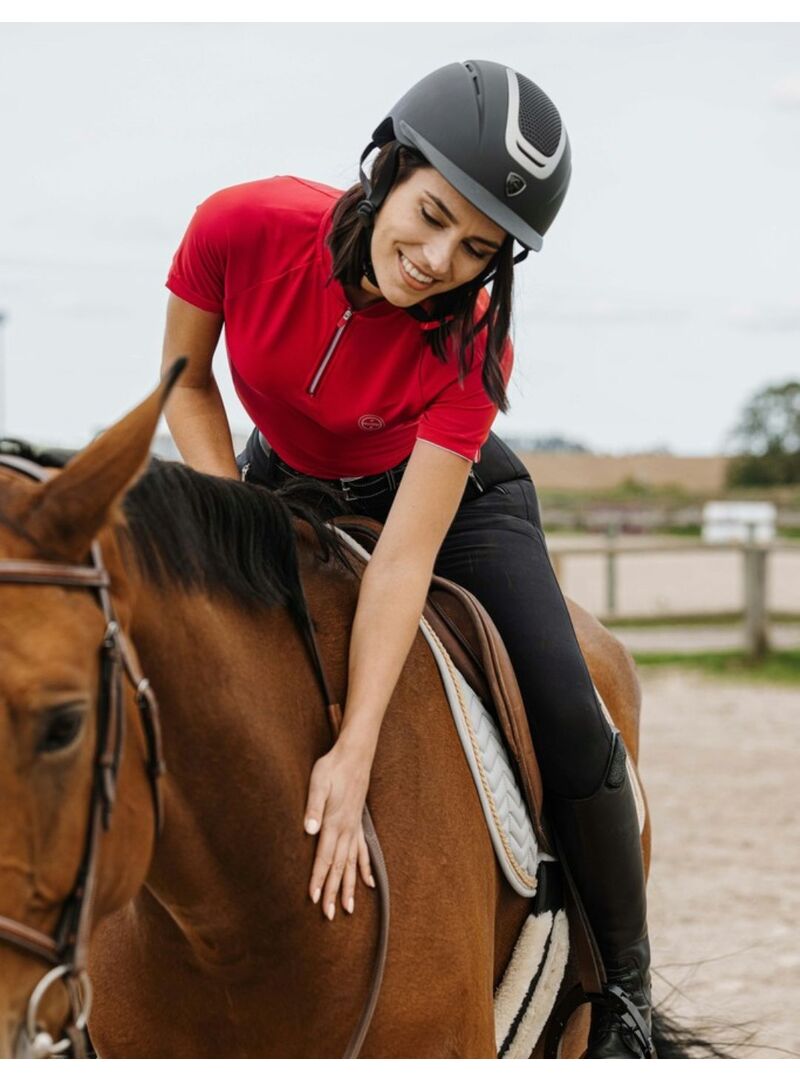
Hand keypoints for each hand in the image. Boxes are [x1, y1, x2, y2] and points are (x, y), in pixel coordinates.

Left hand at [304, 742, 375, 919]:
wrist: (354, 755)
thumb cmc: (332, 767)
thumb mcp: (318, 782)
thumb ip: (313, 807)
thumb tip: (309, 830)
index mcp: (334, 822)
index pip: (324, 857)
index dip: (319, 879)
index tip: (314, 899)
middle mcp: (346, 830)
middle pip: (338, 867)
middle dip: (333, 892)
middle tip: (329, 915)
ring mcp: (354, 828)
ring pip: (351, 864)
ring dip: (348, 886)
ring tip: (347, 909)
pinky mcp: (357, 823)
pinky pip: (363, 852)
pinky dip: (364, 869)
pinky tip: (368, 883)